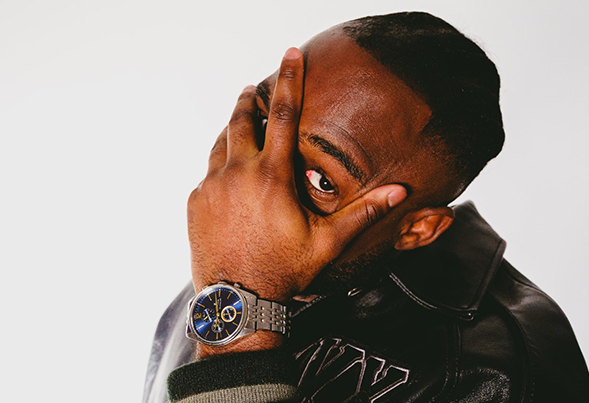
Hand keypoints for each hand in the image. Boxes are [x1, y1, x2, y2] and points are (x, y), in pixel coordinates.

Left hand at [187, 47, 406, 303]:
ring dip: (233, 128)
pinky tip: (231, 174)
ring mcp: (212, 186)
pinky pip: (208, 171)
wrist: (236, 300)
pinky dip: (221, 164)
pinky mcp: (196, 200)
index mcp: (272, 177)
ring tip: (242, 123)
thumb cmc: (284, 271)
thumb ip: (363, 213)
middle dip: (250, 99)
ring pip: (221, 142)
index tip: (290, 55)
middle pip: (242, 119)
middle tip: (255, 88)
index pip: (284, 115)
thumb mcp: (327, 242)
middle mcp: (238, 173)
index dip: (290, 80)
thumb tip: (400, 193)